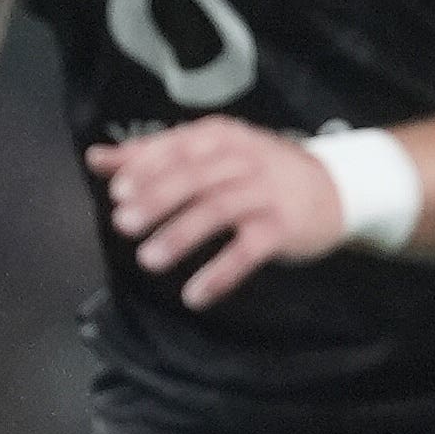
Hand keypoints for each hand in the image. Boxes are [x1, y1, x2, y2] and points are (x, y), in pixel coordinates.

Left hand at [88, 119, 347, 307]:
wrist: (337, 189)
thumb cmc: (261, 172)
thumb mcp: (213, 154)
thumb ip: (155, 156)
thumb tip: (97, 159)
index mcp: (224, 137)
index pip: (179, 146)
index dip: (148, 168)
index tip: (118, 192)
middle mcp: (247, 160)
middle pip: (197, 176)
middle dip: (158, 199)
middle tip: (125, 224)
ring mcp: (268, 193)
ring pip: (220, 209)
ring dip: (182, 235)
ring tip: (149, 260)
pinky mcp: (284, 228)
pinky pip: (248, 251)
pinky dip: (221, 274)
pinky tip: (196, 295)